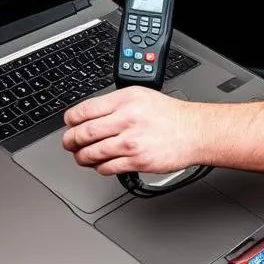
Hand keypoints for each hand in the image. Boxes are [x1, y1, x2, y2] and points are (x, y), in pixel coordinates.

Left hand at [62, 88, 207, 175]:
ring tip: (81, 156)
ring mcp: (131, 142)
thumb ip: (114, 104)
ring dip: (81, 157)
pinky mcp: (137, 161)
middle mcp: (126, 120)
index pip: (84, 110)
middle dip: (70, 141)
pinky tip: (101, 164)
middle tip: (69, 143)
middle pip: (83, 133)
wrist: (194, 132)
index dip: (70, 120)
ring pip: (92, 153)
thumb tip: (88, 115)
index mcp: (124, 101)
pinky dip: (99, 167)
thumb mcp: (140, 96)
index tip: (69, 124)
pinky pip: (107, 167)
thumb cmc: (169, 115)